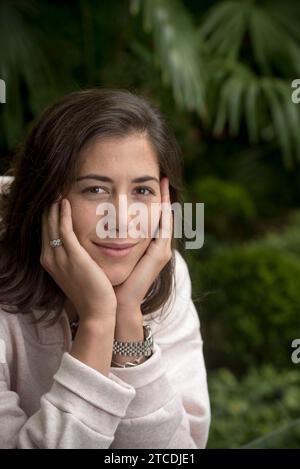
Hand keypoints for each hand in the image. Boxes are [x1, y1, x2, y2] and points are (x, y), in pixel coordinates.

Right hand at [40, 198, 116, 323]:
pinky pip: (64, 230)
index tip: (53, 199)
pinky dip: (63, 214)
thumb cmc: (90, 292)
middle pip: (45, 225)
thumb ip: (72, 257)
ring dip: (54, 206)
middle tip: (53, 189)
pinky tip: (65, 203)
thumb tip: (77, 245)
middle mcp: (50, 258)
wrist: (96, 310)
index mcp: (49, 261)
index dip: (48, 214)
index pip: (45, 232)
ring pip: (52, 225)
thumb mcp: (75, 272)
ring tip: (58, 190)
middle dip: (48, 207)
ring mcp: (59, 258)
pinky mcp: (73, 257)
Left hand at [113, 177, 172, 311]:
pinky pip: (164, 227)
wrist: (117, 301)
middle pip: (162, 216)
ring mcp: (161, 251)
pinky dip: (163, 212)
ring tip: (162, 182)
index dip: (152, 202)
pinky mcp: (159, 254)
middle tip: (160, 177)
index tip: (148, 184)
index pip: (152, 219)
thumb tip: (99, 223)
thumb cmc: (110, 280)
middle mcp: (158, 248)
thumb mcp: (111, 254)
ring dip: (165, 200)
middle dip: (161, 197)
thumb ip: (110, 240)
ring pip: (166, 219)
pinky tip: (161, 198)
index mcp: (147, 248)